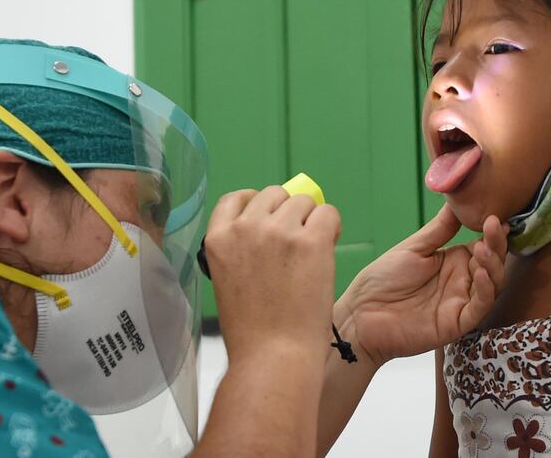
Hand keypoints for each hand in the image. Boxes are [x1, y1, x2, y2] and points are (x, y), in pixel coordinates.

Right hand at [204, 186, 341, 364]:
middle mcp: (246, 227)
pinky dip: (332, 226)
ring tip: (311, 253)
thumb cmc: (253, 331)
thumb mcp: (229, 280)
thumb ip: (242, 249)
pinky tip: (328, 248)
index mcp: (218, 239)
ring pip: (303, 201)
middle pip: (274, 194)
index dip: (256, 204)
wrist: (273, 356)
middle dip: (287, 213)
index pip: (236, 198)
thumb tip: (271, 227)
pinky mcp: (312, 241)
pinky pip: (328, 213)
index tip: (270, 217)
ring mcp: (279, 232)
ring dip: (310, 220)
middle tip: (296, 242)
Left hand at [337, 205, 507, 365]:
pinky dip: (486, 290)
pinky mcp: (457, 323)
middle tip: (494, 226)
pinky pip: (480, 307)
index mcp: (453, 261)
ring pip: (492, 284)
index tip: (494, 217)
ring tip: (484, 247)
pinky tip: (482, 274)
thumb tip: (456, 201)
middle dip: (496, 244)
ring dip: (493, 265)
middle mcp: (461, 281)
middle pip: (492, 263)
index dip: (492, 232)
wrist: (360, 314)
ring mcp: (461, 302)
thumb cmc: (382, 280)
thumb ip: (439, 230)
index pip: (483, 245)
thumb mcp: (413, 248)